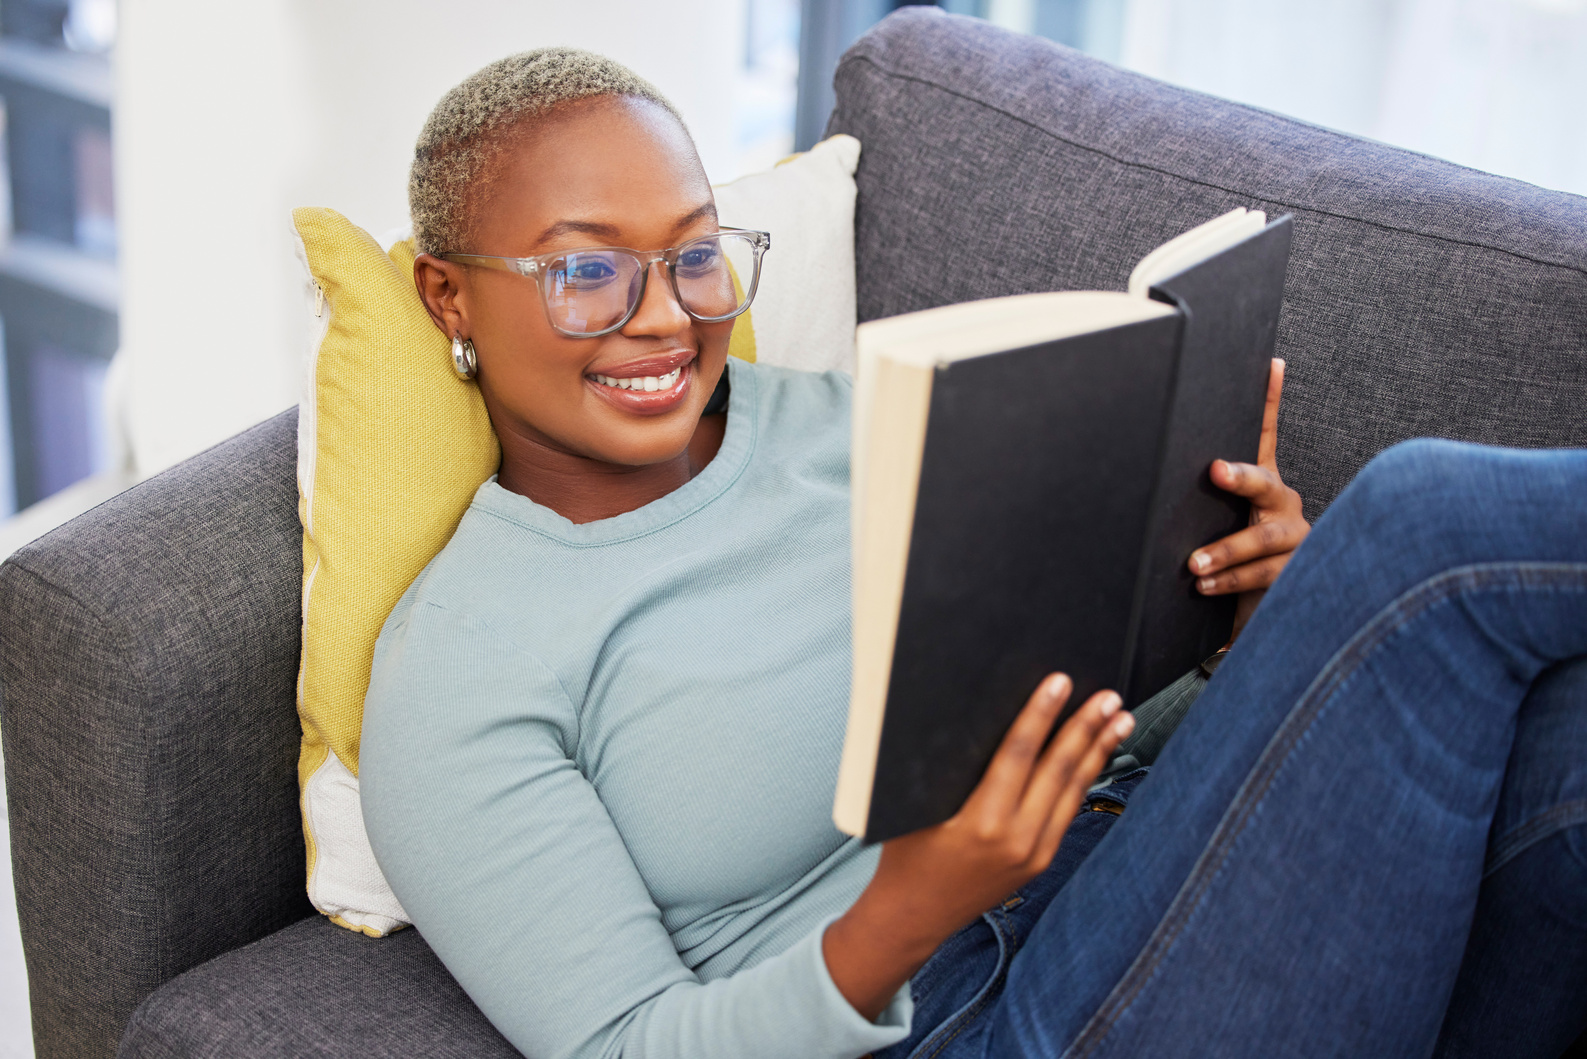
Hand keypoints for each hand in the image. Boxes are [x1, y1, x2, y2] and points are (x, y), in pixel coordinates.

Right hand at [822, 675, 1132, 1019]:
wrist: (913, 917)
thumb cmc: (905, 855)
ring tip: (1120, 719)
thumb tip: (974, 717)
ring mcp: (1034, 854)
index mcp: (981, 822)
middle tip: (1109, 695)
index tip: (1060, 682)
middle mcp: (1016, 839)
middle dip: (1086, 728)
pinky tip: (1097, 756)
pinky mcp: (1040, 862)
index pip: (1019, 754)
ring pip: (1073, 791)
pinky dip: (1085, 779)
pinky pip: (1067, 811)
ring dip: (1098, 751)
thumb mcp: (915, 808)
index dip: (1041, 714)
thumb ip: (946, 769)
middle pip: (1059, 770)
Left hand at [1189, 358, 1307, 639]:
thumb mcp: (1207, 521)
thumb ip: (1189, 499)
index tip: (1271, 364)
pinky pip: (1263, 574)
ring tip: (1194, 564)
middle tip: (1215, 471)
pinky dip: (1231, 579)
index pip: (1265, 434)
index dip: (1270, 399)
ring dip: (1227, 549)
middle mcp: (1282, 502)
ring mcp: (1293, 536)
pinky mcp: (1293, 571)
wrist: (1250, 605)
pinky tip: (1204, 585)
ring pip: (1264, 537)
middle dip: (1241, 477)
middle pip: (1265, 483)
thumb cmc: (1222, 555)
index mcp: (1262, 482)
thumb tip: (1136, 471)